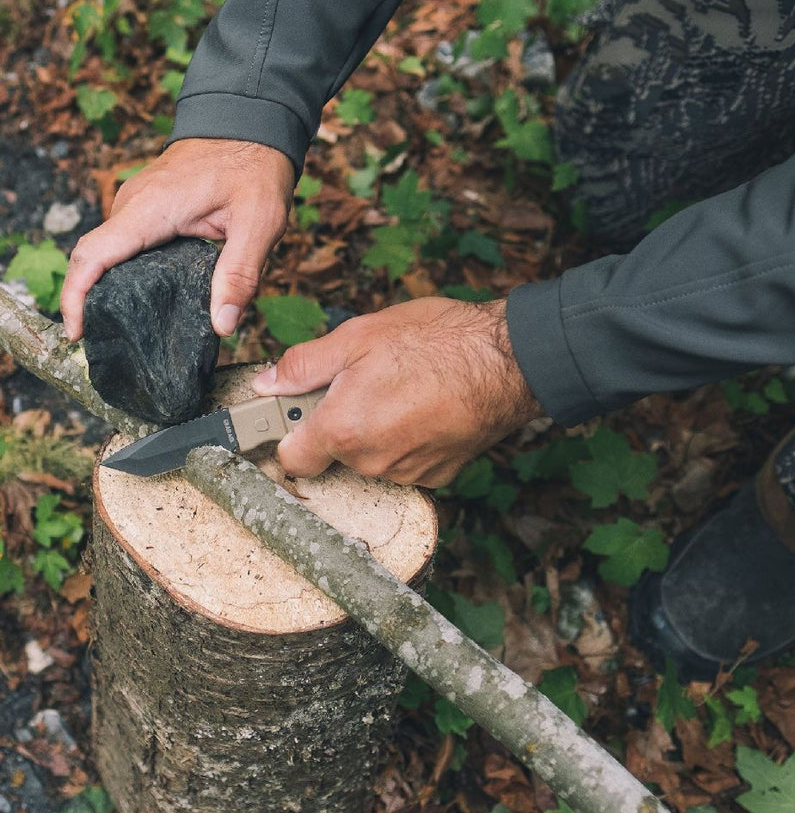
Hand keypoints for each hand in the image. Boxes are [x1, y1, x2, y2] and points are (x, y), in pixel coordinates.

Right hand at [60, 138, 294, 340]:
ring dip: (113, 287)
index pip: (93, 256)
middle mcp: (134, 205)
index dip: (77, 297)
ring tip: (133, 330)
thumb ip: (240, 275)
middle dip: (94, 302)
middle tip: (115, 344)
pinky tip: (152, 298)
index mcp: (150, 210)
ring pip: (112, 252)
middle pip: (96, 259)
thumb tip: (222, 325)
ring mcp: (138, 204)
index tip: (78, 331)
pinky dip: (130, 271)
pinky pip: (127, 243)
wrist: (253, 125)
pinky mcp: (149, 207)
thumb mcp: (260, 225)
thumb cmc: (255, 168)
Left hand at [252, 297, 542, 486]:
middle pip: (335, 453)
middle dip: (340, 422)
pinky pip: (405, 462)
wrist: (508, 361)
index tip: (299, 412)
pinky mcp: (438, 476)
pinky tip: (426, 408)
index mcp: (342, 429)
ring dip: (376, 431)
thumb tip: (269, 383)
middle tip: (364, 380)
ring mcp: (407, 473)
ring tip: (403, 389)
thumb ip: (304, 365)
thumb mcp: (359, 336)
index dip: (291, 433)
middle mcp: (371, 461)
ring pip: (371, 457)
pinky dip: (408, 441)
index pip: (292, 458)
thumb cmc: (437, 342)